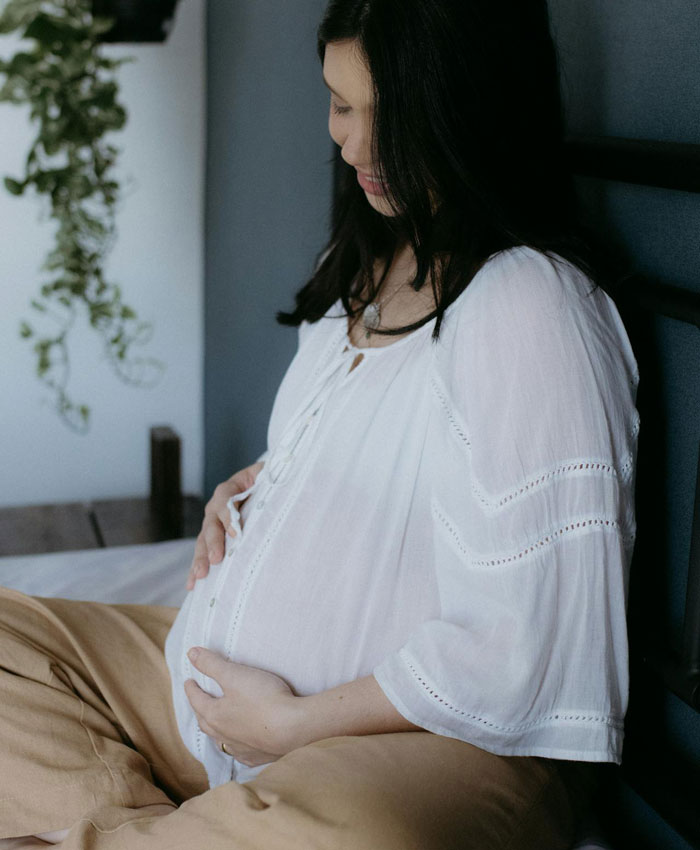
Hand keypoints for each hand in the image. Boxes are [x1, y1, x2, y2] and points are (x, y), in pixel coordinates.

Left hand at [184, 646, 299, 766]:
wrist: (293, 728)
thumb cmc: (263, 698)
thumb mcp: (235, 675)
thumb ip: (212, 664)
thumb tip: (191, 653)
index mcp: (215, 715)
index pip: (197, 700)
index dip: (192, 689)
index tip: (189, 681)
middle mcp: (223, 735)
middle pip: (205, 722)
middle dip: (200, 710)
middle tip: (199, 700)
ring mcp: (240, 748)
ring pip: (220, 740)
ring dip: (216, 730)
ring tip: (216, 723)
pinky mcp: (257, 756)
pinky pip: (239, 752)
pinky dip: (235, 745)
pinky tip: (240, 744)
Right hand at [186, 460, 264, 589]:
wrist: (268, 489)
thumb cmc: (272, 482)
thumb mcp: (272, 478)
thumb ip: (272, 485)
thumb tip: (280, 501)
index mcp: (232, 488)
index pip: (225, 498)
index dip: (229, 515)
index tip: (236, 534)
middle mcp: (218, 506)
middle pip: (212, 522)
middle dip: (213, 542)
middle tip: (215, 559)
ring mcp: (214, 523)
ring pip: (203, 540)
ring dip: (201, 558)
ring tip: (200, 575)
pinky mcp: (215, 540)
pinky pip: (204, 553)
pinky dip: (197, 568)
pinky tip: (193, 584)